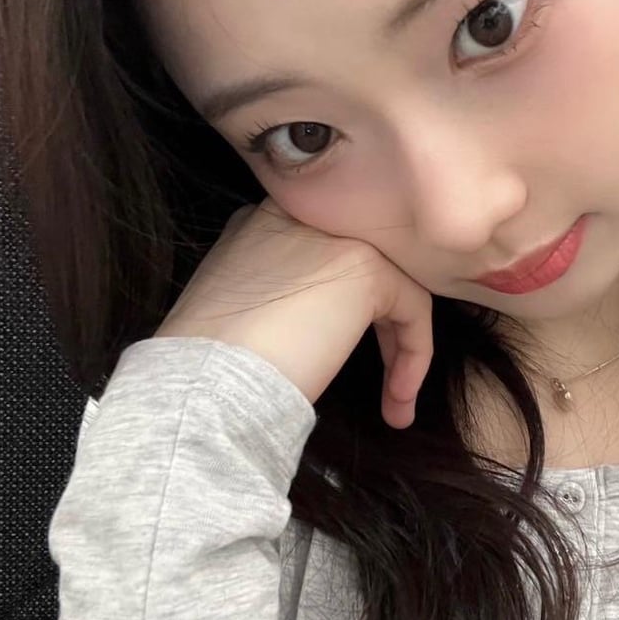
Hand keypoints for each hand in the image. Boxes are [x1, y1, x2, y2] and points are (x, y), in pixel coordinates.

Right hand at [154, 196, 433, 423]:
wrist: (205, 383)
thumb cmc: (212, 368)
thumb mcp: (239, 309)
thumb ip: (279, 292)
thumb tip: (318, 319)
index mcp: (260, 224)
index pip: (325, 252)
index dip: (343, 308)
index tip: (336, 355)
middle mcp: (300, 216)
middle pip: (364, 266)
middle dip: (381, 328)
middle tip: (387, 383)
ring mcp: (334, 235)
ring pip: (393, 286)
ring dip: (401, 349)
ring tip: (395, 403)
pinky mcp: (365, 266)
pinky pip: (412, 307)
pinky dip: (413, 355)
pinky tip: (396, 398)